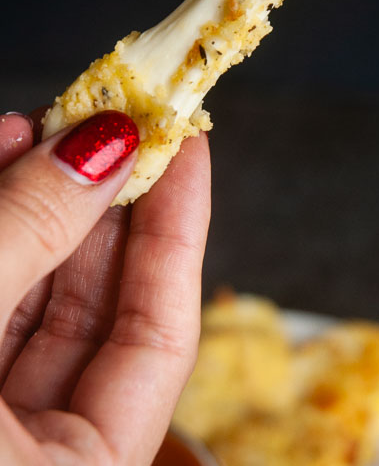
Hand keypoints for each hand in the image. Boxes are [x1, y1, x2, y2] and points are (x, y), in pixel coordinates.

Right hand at [0, 111, 210, 464]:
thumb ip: (28, 237)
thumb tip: (102, 145)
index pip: (164, 335)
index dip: (179, 228)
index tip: (188, 144)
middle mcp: (42, 455)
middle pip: (98, 307)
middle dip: (99, 200)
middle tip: (113, 118)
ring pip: (36, 294)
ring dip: (40, 199)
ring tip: (46, 122)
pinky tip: (2, 155)